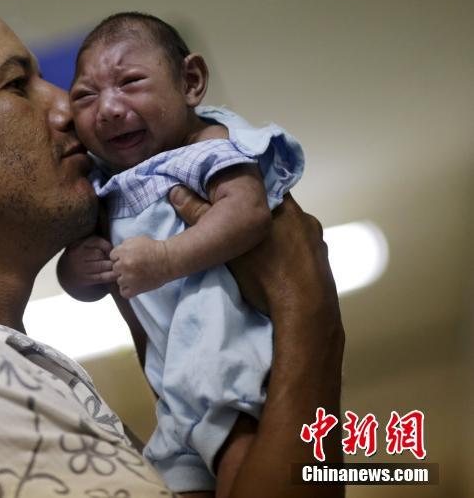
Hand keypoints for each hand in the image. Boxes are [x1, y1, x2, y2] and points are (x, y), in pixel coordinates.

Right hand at [57, 235, 117, 300]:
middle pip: (99, 254)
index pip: (96, 241)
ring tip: (117, 266)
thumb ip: (96, 244)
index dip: (107, 246)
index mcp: (77, 244)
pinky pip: (101, 277)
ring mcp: (79, 268)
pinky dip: (111, 276)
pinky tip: (116, 275)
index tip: (112, 250)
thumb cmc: (81, 257)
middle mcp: (76, 255)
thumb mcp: (83, 246)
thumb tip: (116, 248)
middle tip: (116, 259)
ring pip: (101, 265)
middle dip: (109, 257)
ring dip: (111, 266)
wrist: (66, 274)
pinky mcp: (83, 279)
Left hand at [110, 236, 172, 297]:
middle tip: (134, 266)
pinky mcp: (136, 289)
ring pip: (119, 281)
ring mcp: (129, 278)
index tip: (129, 257)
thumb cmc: (154, 249)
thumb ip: (123, 246)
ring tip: (136, 275)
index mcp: (123, 252)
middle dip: (123, 267)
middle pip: (115, 269)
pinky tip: (133, 285)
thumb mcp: (136, 240)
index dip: (120, 256)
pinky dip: (127, 290)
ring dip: (126, 279)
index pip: (112, 256)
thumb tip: (116, 254)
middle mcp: (124, 265)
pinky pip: (124, 292)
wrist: (168, 260)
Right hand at [168, 185, 338, 319]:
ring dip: (277, 236)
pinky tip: (279, 267)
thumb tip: (177, 192)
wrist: (305, 312)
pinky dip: (291, 253)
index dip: (244, 194)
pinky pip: (302, 248)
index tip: (230, 203)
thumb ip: (200, 216)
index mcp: (282, 205)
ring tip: (260, 253)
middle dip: (258, 217)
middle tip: (240, 230)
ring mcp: (317, 238)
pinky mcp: (323, 259)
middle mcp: (304, 216)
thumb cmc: (266, 276)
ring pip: (291, 229)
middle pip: (275, 208)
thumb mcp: (225, 247)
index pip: (261, 187)